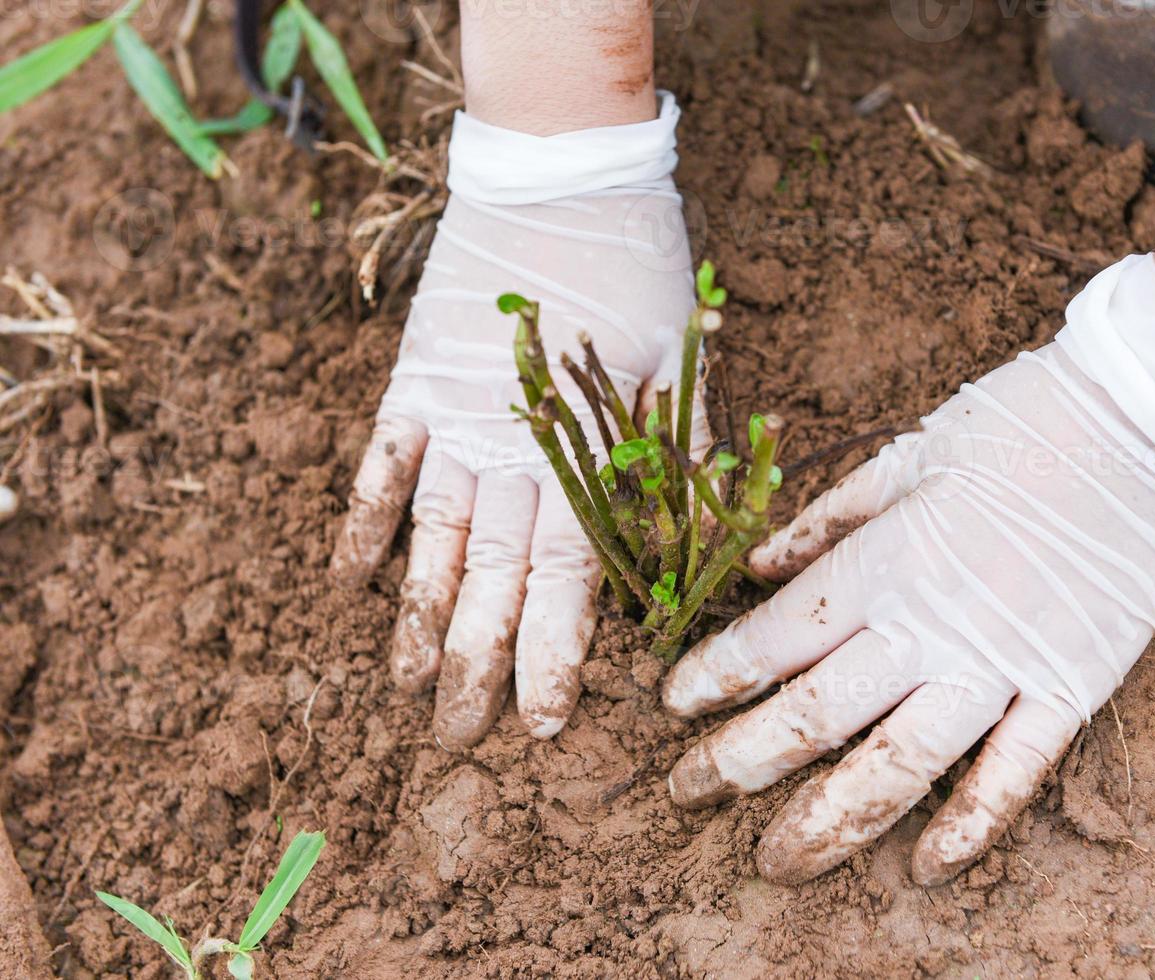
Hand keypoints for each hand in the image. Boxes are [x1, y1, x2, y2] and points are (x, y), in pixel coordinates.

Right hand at [333, 180, 702, 748]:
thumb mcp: (683, 358)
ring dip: (416, 616)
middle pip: (491, 581)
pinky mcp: (413, 382)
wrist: (558, 171)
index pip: (565, 581)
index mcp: (580, 455)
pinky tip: (347, 580)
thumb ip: (681, 454)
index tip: (541, 724)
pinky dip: (363, 519)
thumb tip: (699, 544)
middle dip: (478, 665)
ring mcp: (453, 420)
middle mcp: (509, 452)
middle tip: (462, 741)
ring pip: (431, 540)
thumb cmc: (635, 264)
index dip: (551, 656)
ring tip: (406, 687)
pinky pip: (379, 464)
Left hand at [662, 342, 1154, 884]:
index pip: (776, 638)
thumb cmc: (1023, 420)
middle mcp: (932, 625)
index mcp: (885, 562)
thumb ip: (829, 518)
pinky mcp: (1072, 686)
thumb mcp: (909, 454)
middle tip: (685, 794)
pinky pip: (1015, 775)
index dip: (716, 676)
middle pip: (817, 716)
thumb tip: (760, 562)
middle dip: (739, 762)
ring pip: (900, 765)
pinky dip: (972, 828)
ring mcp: (1004, 664)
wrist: (1150, 416)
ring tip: (777, 862)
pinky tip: (926, 869)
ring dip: (831, 821)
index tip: (672, 705)